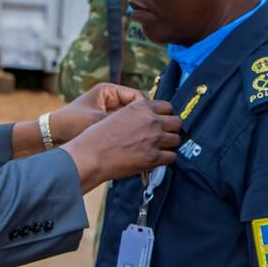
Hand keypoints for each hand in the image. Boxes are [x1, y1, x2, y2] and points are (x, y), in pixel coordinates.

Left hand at [48, 83, 145, 143]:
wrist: (51, 136)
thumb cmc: (70, 123)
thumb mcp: (97, 120)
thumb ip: (119, 122)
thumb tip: (142, 128)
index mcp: (108, 91)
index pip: (137, 97)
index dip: (145, 110)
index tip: (150, 123)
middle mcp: (110, 100)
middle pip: (135, 109)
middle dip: (142, 120)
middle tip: (149, 133)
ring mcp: (108, 113)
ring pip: (131, 120)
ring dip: (135, 129)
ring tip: (142, 140)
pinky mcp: (106, 125)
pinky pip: (123, 129)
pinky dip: (128, 136)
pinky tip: (133, 145)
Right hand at [62, 97, 180, 192]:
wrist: (91, 155)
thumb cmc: (97, 136)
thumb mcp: (117, 115)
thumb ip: (135, 114)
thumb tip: (147, 120)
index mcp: (141, 107)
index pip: (167, 107)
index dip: (165, 116)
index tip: (162, 122)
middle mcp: (151, 120)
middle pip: (177, 122)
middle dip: (171, 129)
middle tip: (164, 136)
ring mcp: (154, 139)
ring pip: (176, 139)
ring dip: (169, 144)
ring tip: (160, 149)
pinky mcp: (153, 158)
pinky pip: (172, 157)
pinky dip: (166, 159)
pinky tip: (158, 159)